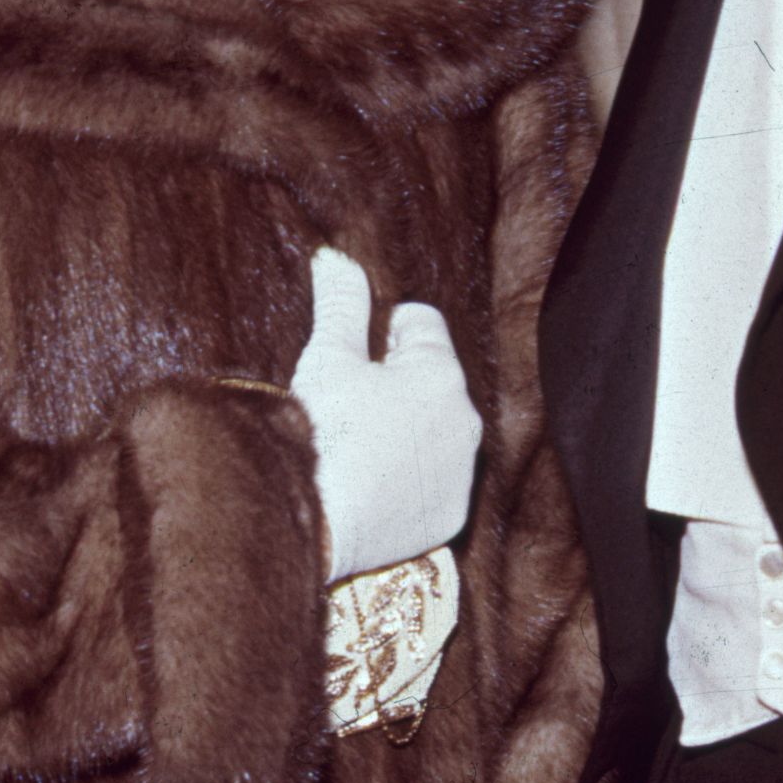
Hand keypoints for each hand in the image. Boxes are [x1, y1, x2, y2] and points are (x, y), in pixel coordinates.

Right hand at [288, 246, 482, 581]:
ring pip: (436, 430)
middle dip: (396, 381)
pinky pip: (434, 481)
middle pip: (431, 378)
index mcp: (440, 373)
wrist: (316, 524)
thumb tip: (338, 258)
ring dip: (406, 428)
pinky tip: (371, 485)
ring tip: (357, 448)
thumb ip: (342, 303)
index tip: (352, 355)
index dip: (381, 331)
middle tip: (348, 404)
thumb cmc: (320, 433)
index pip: (421, 322)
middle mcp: (466, 419)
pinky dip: (409, 478)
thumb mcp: (326, 358)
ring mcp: (462, 472)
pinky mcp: (450, 516)